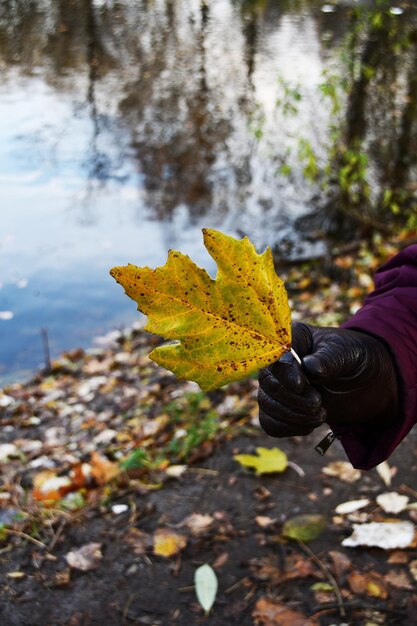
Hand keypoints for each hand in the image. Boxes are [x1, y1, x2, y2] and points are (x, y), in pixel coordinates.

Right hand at [258, 322, 398, 437]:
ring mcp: (278, 385)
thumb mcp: (347, 353)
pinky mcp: (281, 407)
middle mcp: (280, 361)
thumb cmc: (355, 358)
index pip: (278, 355)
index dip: (286, 372)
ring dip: (292, 416)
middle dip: (294, 399)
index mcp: (294, 338)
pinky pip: (269, 422)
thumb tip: (310, 368)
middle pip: (268, 382)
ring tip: (320, 416)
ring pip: (266, 404)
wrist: (366, 382)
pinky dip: (287, 428)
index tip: (301, 386)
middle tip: (319, 404)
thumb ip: (329, 359)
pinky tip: (308, 425)